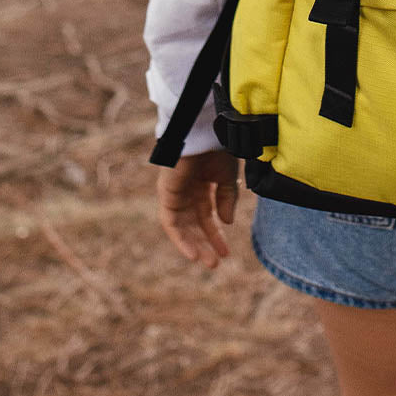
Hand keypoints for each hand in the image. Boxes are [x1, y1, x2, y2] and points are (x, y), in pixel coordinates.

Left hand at [157, 150, 239, 268]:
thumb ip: (227, 199)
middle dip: (206, 243)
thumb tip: (226, 222)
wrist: (203, 132)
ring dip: (194, 245)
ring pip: (183, 227)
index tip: (226, 252)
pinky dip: (180, 239)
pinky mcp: (166, 195)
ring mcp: (175, 194)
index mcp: (202, 184)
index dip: (216, 234)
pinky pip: (171, 223)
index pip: (207, 215)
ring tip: (207, 262)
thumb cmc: (216, 148)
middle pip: (195, 224)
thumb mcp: (229, 176)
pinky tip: (192, 253)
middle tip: (216, 263)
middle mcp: (187, 191)